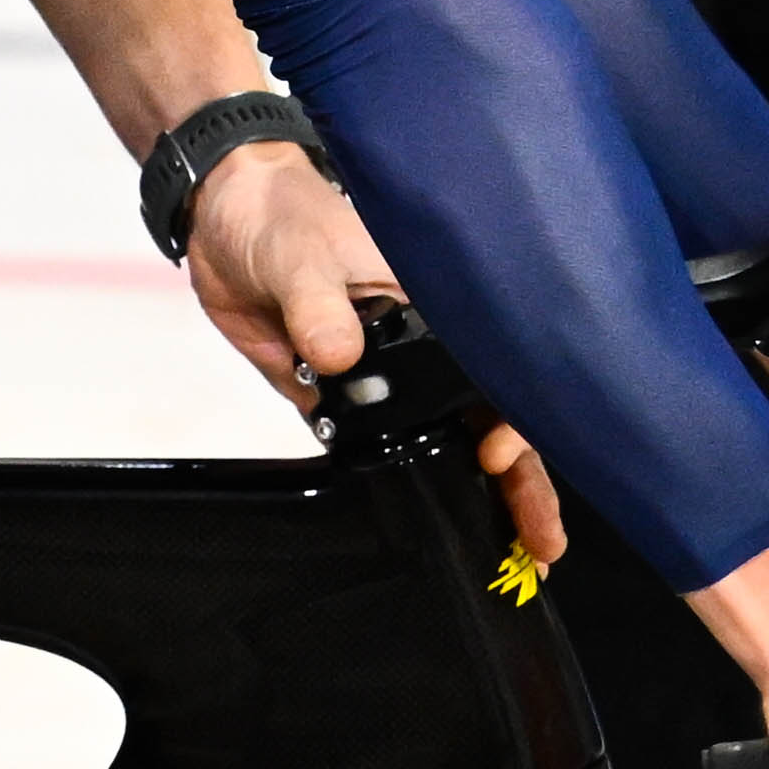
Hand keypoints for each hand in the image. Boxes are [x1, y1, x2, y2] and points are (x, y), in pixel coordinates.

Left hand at [180, 146, 570, 571]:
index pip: (498, 372)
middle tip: (543, 544)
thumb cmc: (285, 215)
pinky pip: (383, 449)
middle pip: (490, 420)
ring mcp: (388, 377)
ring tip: (514, 554)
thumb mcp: (304, 254)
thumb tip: (337, 354)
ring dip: (476, 494)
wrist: (226, 220)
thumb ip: (318, 303)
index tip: (498, 453)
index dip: (515, 418)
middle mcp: (426, 348)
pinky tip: (439, 528)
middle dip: (520, 482)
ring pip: (447, 444)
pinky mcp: (342, 397)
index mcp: (439, 307)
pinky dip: (412, 486)